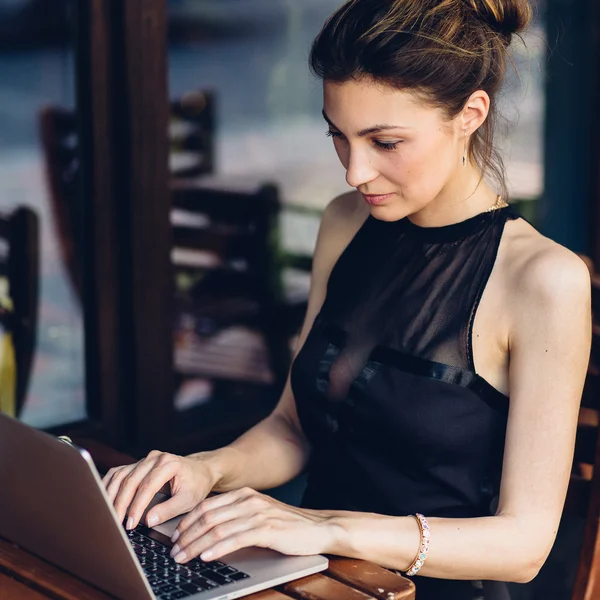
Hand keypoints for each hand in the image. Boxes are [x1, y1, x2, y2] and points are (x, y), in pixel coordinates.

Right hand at [102, 450, 218, 529]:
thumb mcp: (189, 499)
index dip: (137, 506)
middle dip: (121, 504)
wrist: (200, 470)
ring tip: (107, 515)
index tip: (130, 524)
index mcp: (169, 463)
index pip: (147, 486)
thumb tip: (149, 520)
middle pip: (131, 480)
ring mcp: (144, 460)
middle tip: (116, 523)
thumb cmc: (196, 484)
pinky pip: (118, 473)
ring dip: (111, 496)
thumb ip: (169, 509)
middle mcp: (154, 458)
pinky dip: (108, 486)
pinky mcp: (137, 464)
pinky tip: (102, 499)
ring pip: (121, 476)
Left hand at [168, 487, 334, 563]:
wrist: (318, 528)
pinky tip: (206, 557)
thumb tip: (207, 532)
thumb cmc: (287, 526)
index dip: (187, 522)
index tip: (174, 537)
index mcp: (244, 495)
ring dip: (195, 545)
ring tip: (183, 558)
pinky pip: (235, 539)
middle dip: (186, 535)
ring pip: (217, 529)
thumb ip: (236, 518)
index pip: (206, 506)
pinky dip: (217, 549)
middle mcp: (248, 500)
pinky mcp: (267, 529)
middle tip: (173, 551)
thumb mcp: (258, 515)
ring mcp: (258, 514)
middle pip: (207, 517)